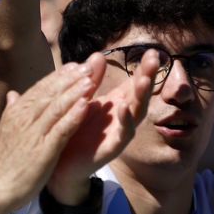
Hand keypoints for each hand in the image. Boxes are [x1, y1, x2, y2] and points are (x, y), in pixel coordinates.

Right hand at [0, 63, 97, 209]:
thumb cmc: (3, 163)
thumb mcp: (4, 132)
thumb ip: (12, 111)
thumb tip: (13, 94)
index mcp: (17, 113)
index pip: (40, 88)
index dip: (58, 76)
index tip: (74, 65)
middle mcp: (25, 118)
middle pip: (51, 93)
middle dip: (70, 78)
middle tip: (88, 66)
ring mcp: (34, 133)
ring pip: (57, 107)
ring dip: (75, 92)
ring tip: (91, 79)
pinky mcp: (43, 149)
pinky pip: (61, 128)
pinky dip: (73, 115)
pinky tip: (86, 105)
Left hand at [46, 51, 158, 202]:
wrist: (58, 164)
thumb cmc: (72, 129)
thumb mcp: (80, 100)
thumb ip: (90, 80)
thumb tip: (98, 54)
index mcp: (115, 103)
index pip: (133, 83)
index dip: (143, 68)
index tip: (152, 50)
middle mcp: (121, 116)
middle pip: (139, 94)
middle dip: (148, 76)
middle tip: (155, 58)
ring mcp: (118, 132)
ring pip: (136, 113)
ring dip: (141, 96)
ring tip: (144, 79)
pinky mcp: (111, 149)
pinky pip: (123, 135)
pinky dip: (125, 122)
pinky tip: (124, 108)